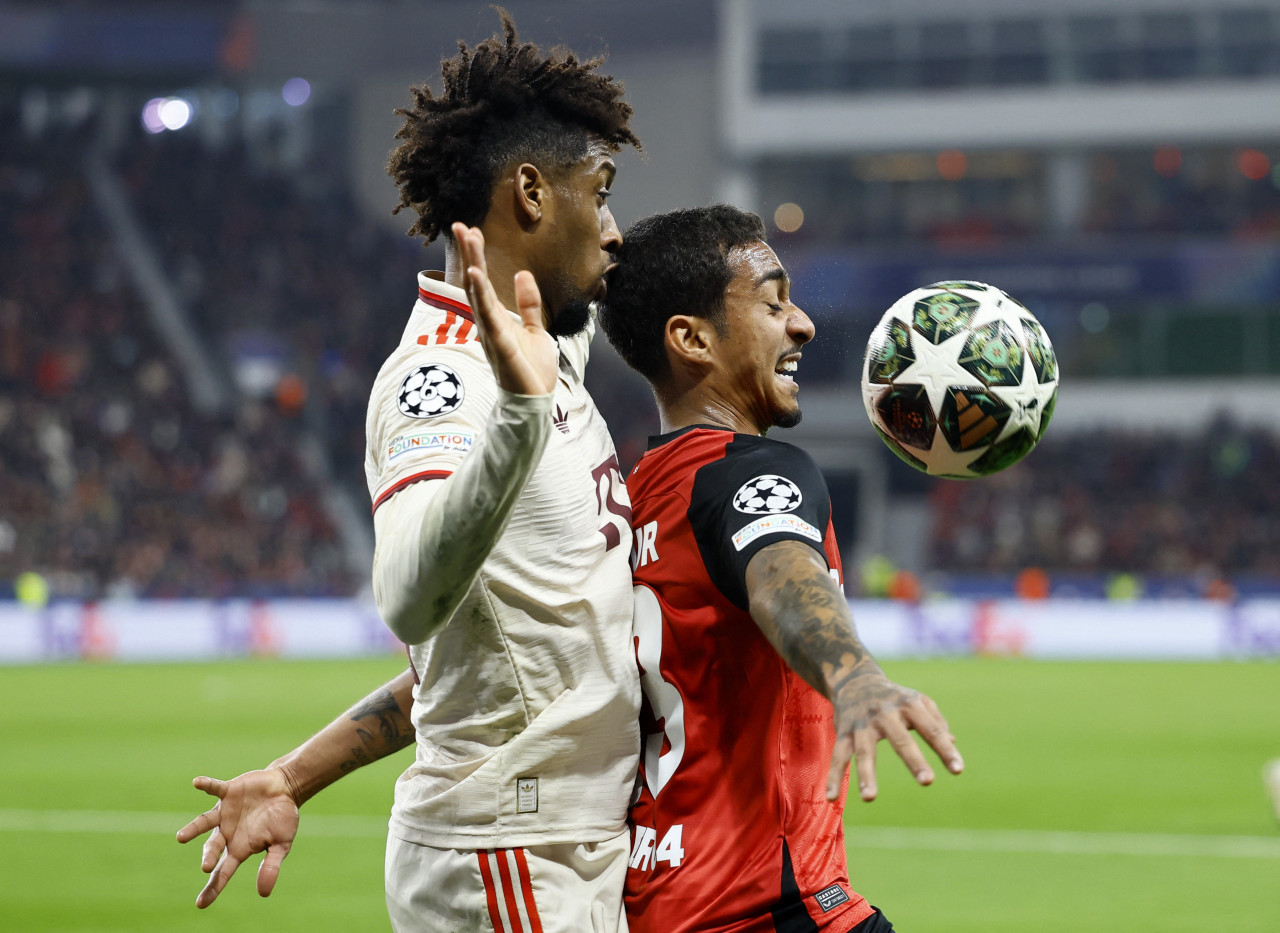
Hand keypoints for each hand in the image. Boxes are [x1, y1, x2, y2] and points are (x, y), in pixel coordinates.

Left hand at [175, 769, 300, 907]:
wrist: (284, 788)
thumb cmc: (282, 819)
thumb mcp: (281, 845)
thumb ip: (271, 866)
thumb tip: (263, 894)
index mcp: (239, 848)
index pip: (223, 872)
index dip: (213, 887)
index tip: (201, 904)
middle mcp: (227, 832)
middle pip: (213, 847)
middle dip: (209, 856)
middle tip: (207, 866)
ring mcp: (225, 812)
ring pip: (205, 822)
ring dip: (194, 829)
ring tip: (181, 838)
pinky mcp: (228, 792)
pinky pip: (215, 789)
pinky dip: (207, 785)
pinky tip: (197, 783)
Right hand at [452, 222, 556, 396]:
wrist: (535, 401)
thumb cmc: (531, 370)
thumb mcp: (536, 330)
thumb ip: (528, 304)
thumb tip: (523, 274)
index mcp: (497, 319)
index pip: (483, 282)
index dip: (477, 256)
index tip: (472, 231)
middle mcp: (489, 324)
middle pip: (475, 283)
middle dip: (469, 254)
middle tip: (460, 225)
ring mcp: (492, 334)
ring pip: (479, 295)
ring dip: (472, 266)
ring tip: (468, 241)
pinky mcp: (500, 345)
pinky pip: (488, 317)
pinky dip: (481, 296)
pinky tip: (475, 276)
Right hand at [826, 667, 963, 801]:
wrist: (855, 679)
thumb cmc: (895, 697)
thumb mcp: (918, 702)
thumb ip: (936, 722)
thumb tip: (952, 743)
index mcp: (909, 705)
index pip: (931, 729)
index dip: (945, 749)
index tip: (958, 770)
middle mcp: (885, 712)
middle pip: (900, 739)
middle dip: (914, 760)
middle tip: (928, 781)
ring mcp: (862, 723)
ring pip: (864, 751)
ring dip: (866, 774)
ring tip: (869, 798)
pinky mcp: (844, 732)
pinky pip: (838, 756)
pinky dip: (833, 777)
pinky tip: (830, 799)